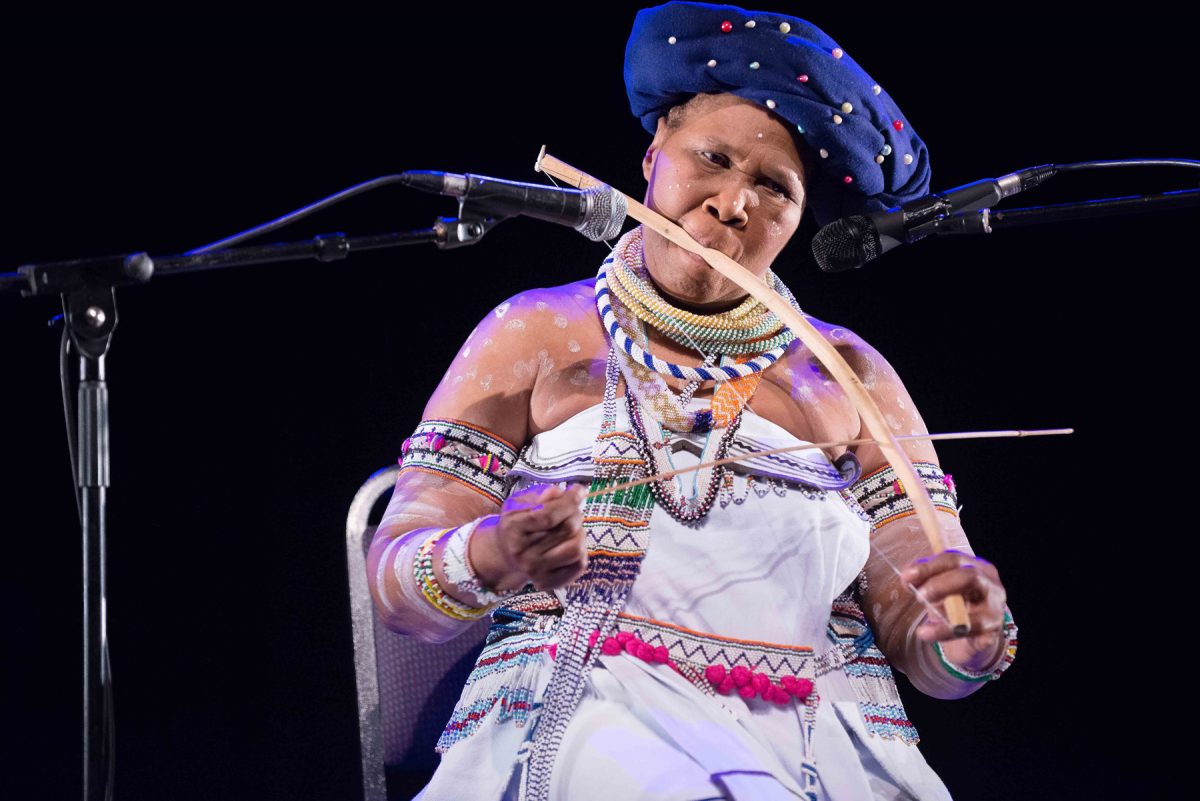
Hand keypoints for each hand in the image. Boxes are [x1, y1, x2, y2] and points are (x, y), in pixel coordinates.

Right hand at [470, 483, 588, 591]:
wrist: (505, 552)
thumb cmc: (517, 522)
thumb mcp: (521, 501)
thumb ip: (540, 493)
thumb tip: (559, 492)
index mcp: (513, 528)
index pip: (549, 515)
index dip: (569, 501)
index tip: (579, 490)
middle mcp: (522, 553)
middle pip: (567, 529)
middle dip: (576, 513)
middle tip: (572, 509)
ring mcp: (534, 570)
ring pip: (576, 549)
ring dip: (580, 533)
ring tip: (571, 528)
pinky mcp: (547, 582)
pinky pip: (579, 566)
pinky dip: (581, 551)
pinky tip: (569, 544)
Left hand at [901, 550, 1007, 672]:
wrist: (976, 631)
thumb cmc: (956, 601)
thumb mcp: (940, 585)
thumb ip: (923, 578)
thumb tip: (907, 576)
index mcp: (977, 567)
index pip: (954, 559)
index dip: (929, 567)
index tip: (907, 576)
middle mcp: (991, 586)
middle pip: (969, 577)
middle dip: (940, 585)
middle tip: (919, 597)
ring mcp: (995, 612)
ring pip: (976, 616)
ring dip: (947, 624)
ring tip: (923, 631)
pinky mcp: (993, 635)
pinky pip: (980, 639)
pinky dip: (960, 640)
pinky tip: (942, 640)